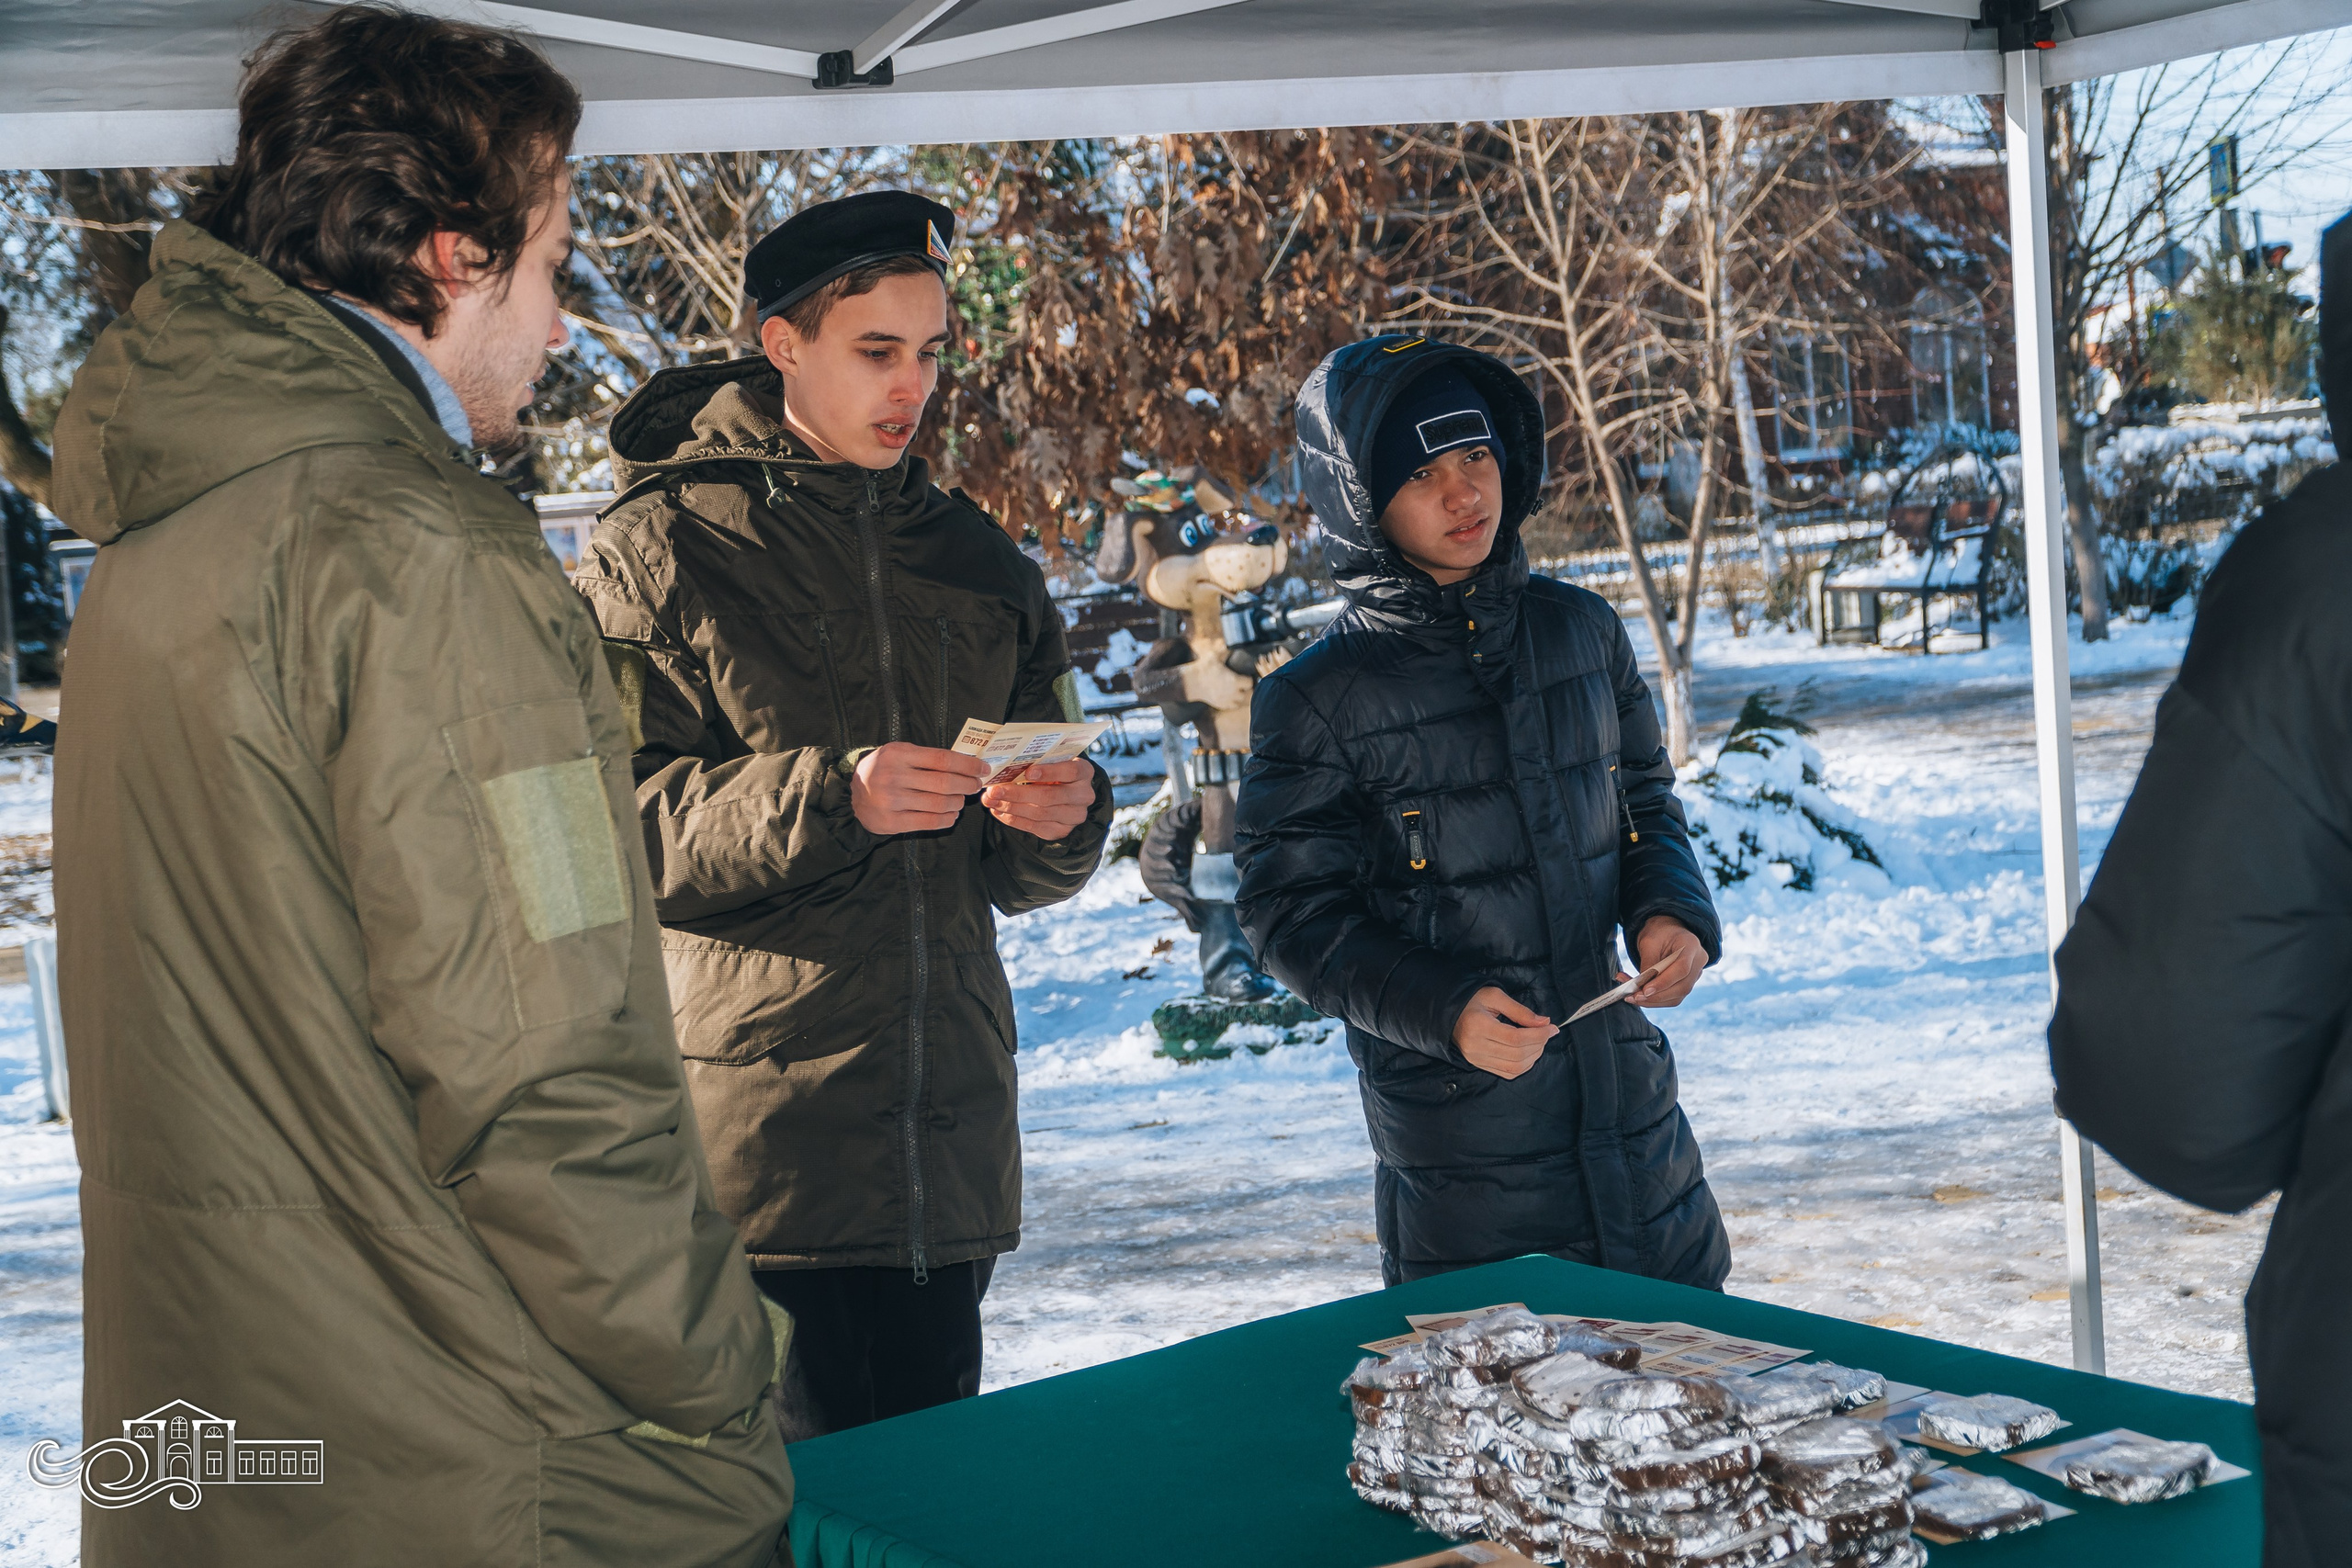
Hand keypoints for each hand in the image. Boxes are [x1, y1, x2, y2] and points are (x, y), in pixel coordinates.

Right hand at [852, 743, 988, 834]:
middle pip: (944, 782)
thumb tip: (966, 763)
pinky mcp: (892, 822)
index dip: (967, 765)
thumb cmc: (883, 770)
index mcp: (898, 754)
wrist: (852, 795)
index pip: (942, 758)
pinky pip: (929, 822)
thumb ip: (926, 757)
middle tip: (975, 786)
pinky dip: (946, 819)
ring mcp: (891, 800)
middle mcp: (893, 776)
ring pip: (939, 803)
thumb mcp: (899, 754)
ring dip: (957, 803)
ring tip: (960, 800)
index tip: (983, 768)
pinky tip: (951, 815)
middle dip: (967, 785)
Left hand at [981, 757, 1096, 840]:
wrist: (1066, 792)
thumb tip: (1005, 766)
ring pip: (1039, 814)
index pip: (1070, 772)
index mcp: (1084, 772)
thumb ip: (1037, 762)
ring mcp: (1074, 816)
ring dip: (1011, 807)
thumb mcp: (1052, 761)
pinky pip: (1035, 827)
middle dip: (1017, 794)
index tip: (1028, 772)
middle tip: (995, 790)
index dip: (1049, 772)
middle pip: (1049, 796)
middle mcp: (1083, 795)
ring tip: (991, 801)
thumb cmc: (1054, 771)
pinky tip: (998, 811)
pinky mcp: (1062, 830)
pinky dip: (1013, 819)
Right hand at [1453, 986, 1557, 1079]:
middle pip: (1517, 1054)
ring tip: (1540, 1042)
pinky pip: (1507, 1073)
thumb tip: (1545, 1023)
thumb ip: (1520, 1011)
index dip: (1538, 1035)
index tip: (1552, 1027)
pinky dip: (1524, 1066)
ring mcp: (1476, 1059)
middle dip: (1539, 1044)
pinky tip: (1530, 1053)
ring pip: (1514, 1067)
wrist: (1450, 1013)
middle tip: (1548, 1032)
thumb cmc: (1473, 1000)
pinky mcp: (1478, 1065)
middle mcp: (1476, 1046)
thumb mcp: (1496, 997)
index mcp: (1478, 1026)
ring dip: (1534, 1056)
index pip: (1516, 1038)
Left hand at [1624, 916, 1706, 1006]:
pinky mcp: (1686, 983)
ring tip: (1632, 997)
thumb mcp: (1649, 942)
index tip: (1645, 990)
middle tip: (1634, 997)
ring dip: (1653, 1001)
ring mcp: (1695, 974)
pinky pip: (1673, 997)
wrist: (1667, 931)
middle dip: (1656, 996)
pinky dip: (1655, 1000)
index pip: (1682, 969)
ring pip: (1678, 996)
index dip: (1664, 982)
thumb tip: (1641, 987)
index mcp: (1691, 945)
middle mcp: (1698, 961)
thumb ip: (1648, 963)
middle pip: (1682, 987)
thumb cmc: (1658, 933)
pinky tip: (1639, 997)